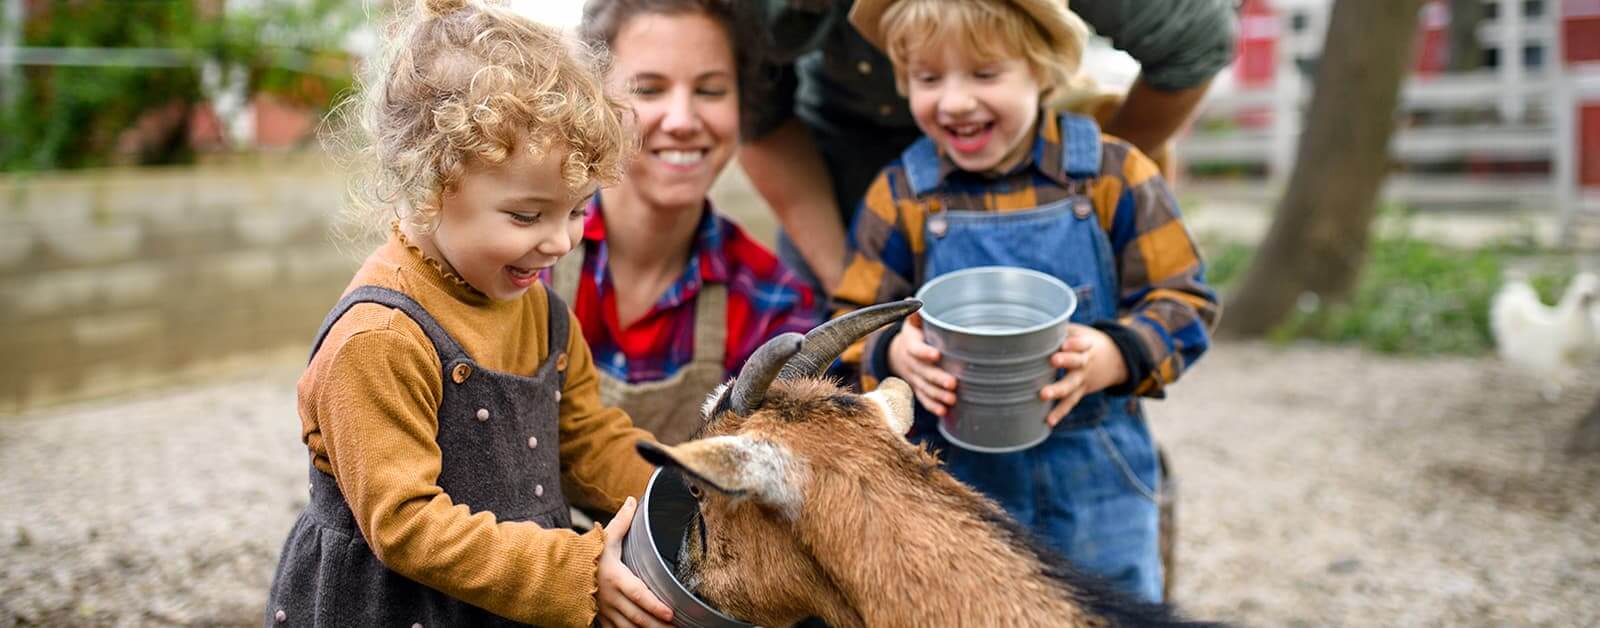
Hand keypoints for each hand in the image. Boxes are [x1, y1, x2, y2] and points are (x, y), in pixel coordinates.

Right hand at [596, 497, 672, 627]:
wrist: (559, 573)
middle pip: (637, 616)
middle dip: (658, 624)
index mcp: (615, 577)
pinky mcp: (600, 619)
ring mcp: (604, 611)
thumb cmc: (586, 555)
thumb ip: (621, 522)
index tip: (671, 613)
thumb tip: (632, 500)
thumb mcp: (604, 538)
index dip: (654, 605)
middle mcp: (610, 598)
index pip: (638, 593)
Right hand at [887, 313, 957, 415]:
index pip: (915, 349)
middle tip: (953, 384)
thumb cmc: (914, 334)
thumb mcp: (913, 322)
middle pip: (923, 372)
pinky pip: (923, 399)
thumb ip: (915, 315)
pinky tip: (944, 412)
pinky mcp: (918, 388)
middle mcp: (911, 363)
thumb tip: (914, 301)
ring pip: (924, 388)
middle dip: (937, 379)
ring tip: (952, 400)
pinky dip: (933, 406)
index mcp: (910, 344)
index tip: (936, 355)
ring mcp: (914, 378)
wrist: (900, 353)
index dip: (924, 352)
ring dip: (938, 395)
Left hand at [1041, 324, 1127, 425]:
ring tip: (1043, 395)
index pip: (1083, 343)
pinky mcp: (1080, 391)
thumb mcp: (1079, 332)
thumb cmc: (1085, 342)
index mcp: (1086, 345)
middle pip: (1077, 362)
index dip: (1075, 343)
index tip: (1064, 344)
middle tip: (1053, 360)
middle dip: (1066, 361)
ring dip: (1058, 390)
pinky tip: (1049, 421)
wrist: (1115, 360)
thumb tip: (1029, 328)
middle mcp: (1085, 362)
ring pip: (1072, 385)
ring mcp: (1083, 379)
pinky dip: (1059, 412)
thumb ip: (1059, 330)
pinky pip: (1070, 403)